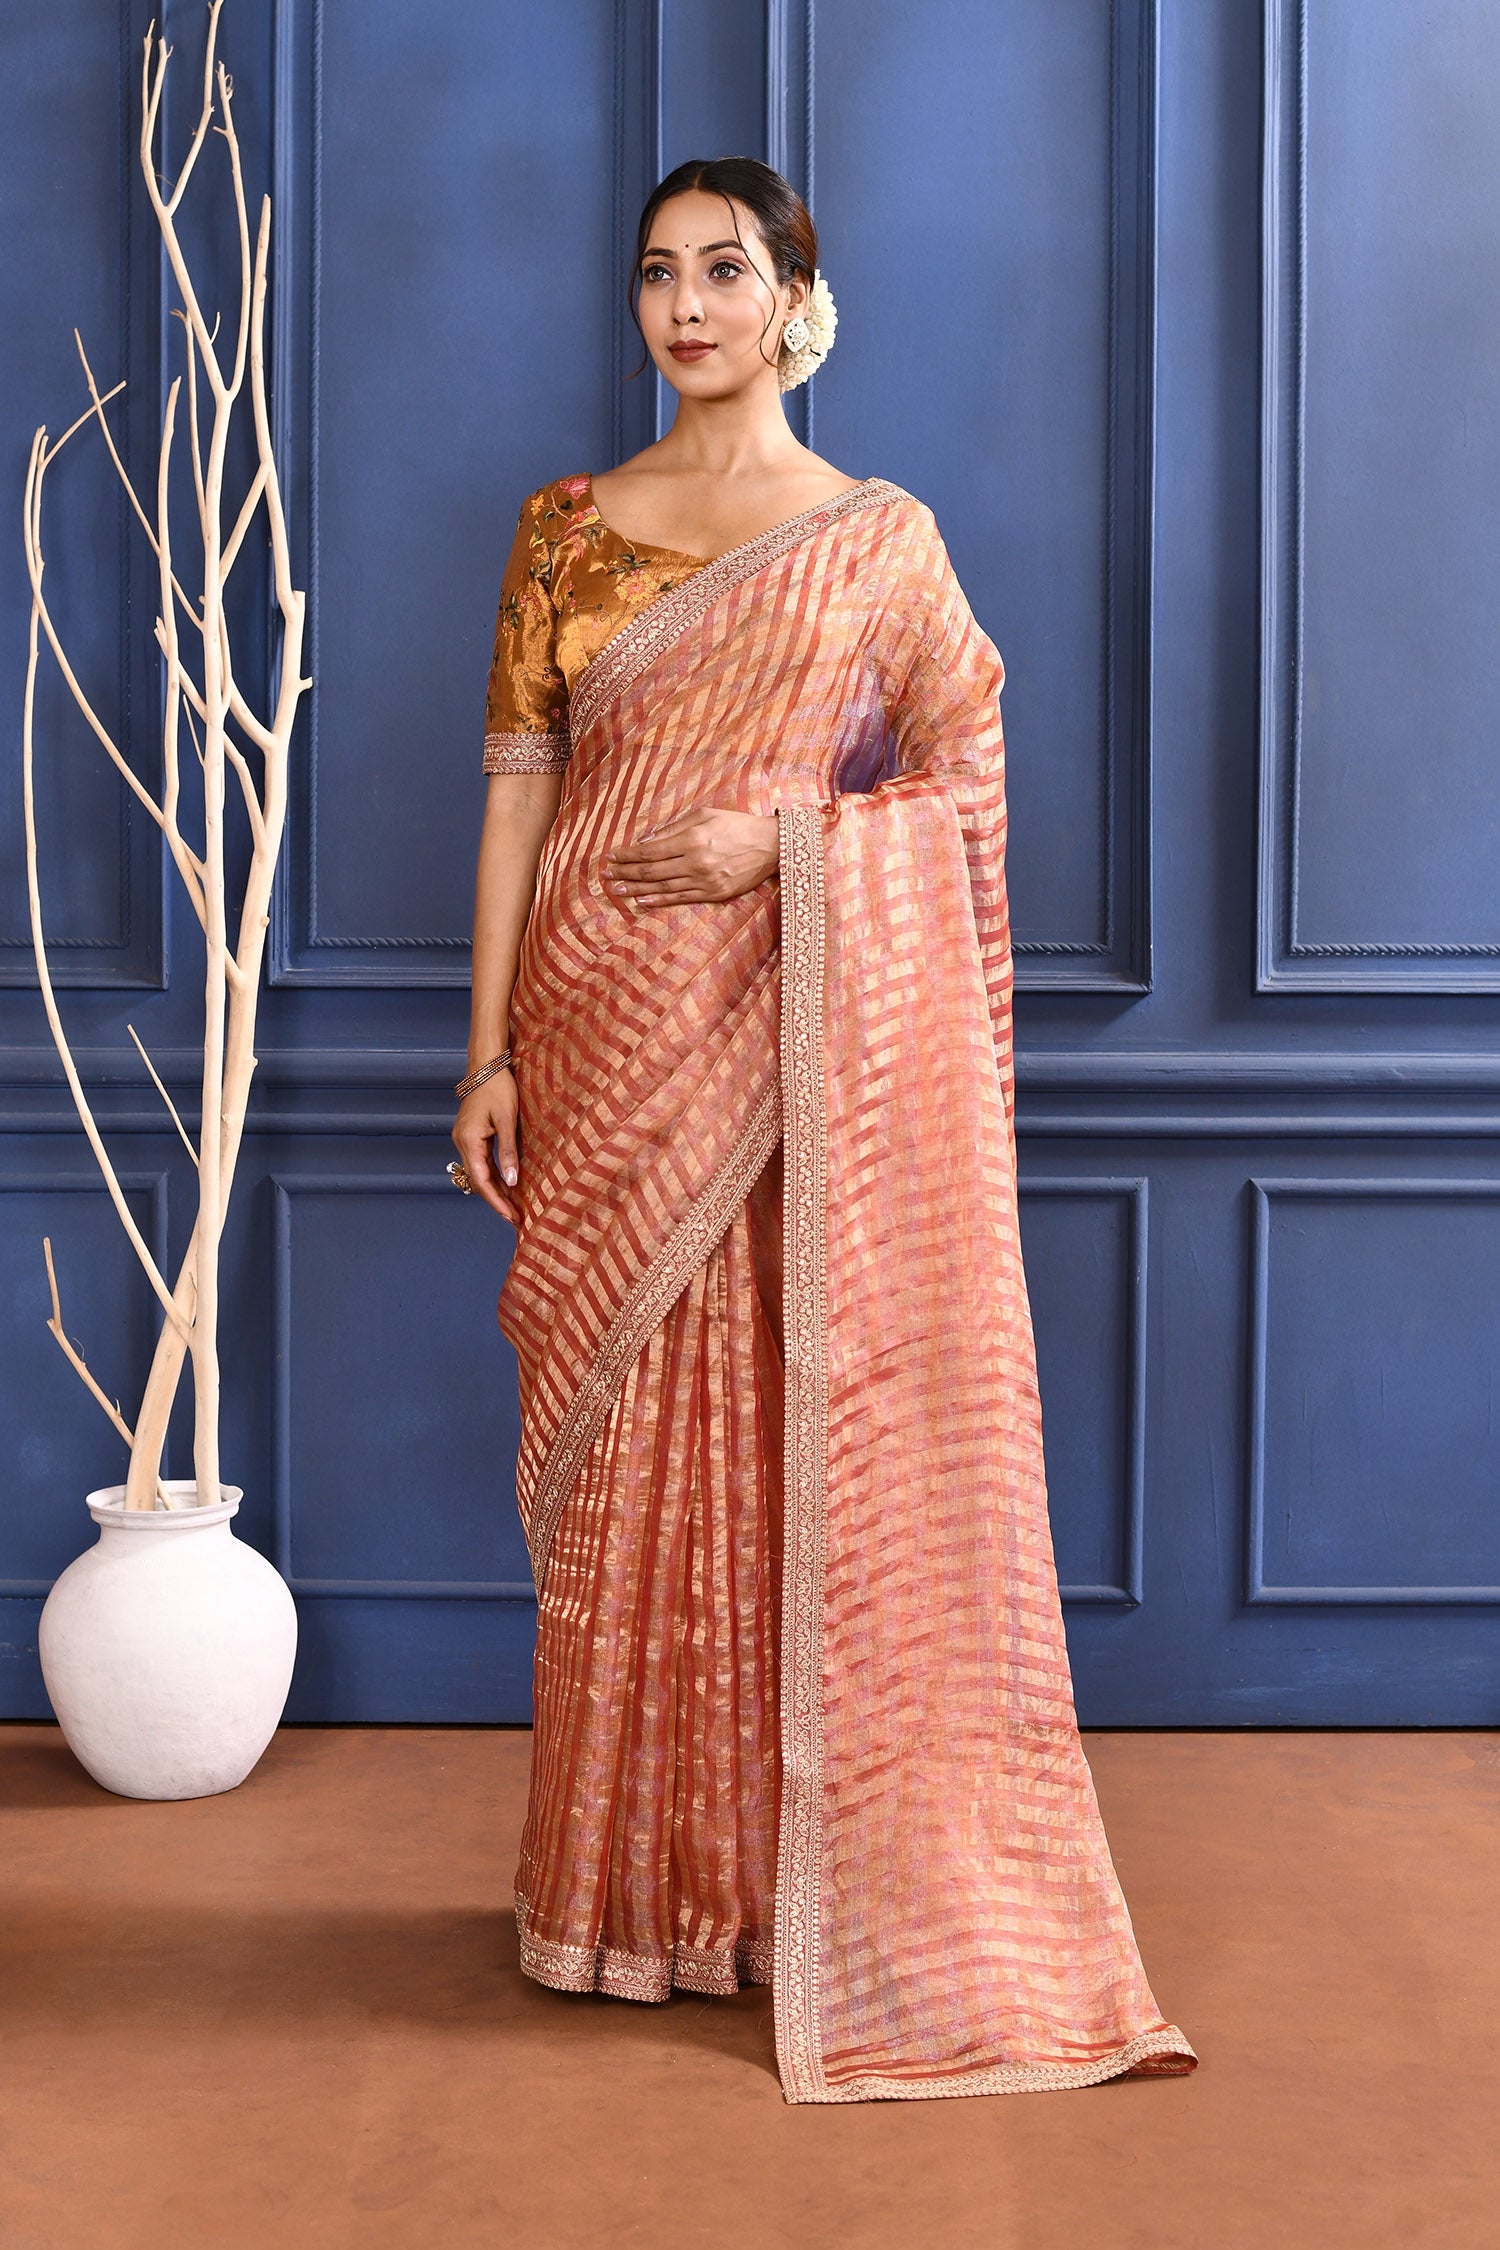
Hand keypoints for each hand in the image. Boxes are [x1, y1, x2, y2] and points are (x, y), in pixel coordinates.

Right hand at [451, 1070, 520, 1223]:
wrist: (486, 1066)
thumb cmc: (498, 1088)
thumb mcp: (507, 1120)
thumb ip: (508, 1151)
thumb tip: (512, 1182)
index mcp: (469, 1140)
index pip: (482, 1180)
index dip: (497, 1201)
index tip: (511, 1216)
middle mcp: (462, 1143)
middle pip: (478, 1181)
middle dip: (496, 1201)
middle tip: (515, 1218)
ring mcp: (464, 1139)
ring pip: (479, 1173)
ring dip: (495, 1190)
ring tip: (513, 1207)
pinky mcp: (471, 1135)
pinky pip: (481, 1162)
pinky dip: (493, 1175)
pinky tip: (506, 1185)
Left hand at [605, 806, 778, 906]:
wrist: (771, 846)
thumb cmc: (736, 824)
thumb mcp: (705, 814)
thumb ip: (673, 827)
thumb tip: (646, 840)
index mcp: (692, 839)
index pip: (650, 850)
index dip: (628, 855)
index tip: (612, 856)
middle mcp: (696, 862)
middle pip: (652, 871)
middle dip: (626, 872)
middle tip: (607, 875)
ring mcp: (705, 881)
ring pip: (663, 887)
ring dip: (637, 888)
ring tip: (617, 889)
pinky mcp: (715, 894)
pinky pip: (681, 898)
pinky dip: (659, 900)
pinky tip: (642, 901)